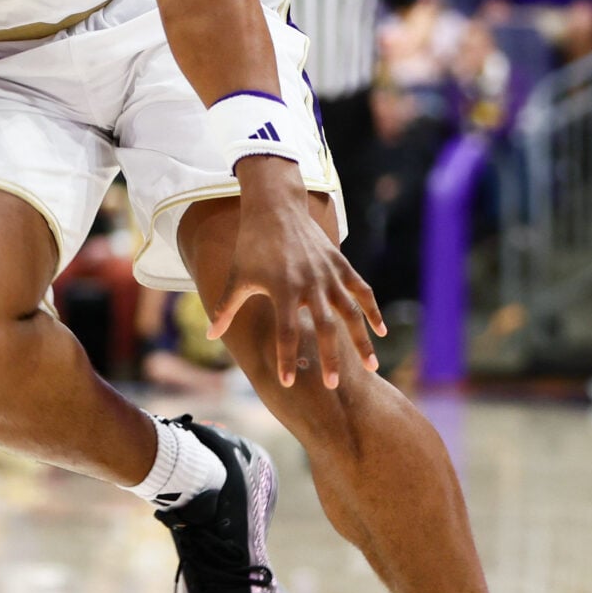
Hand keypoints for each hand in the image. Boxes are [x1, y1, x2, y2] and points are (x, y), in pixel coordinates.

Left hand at [208, 161, 385, 388]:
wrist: (275, 206)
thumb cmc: (252, 244)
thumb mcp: (237, 276)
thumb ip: (226, 308)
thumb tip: (210, 336)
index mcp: (283, 288)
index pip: (286, 331)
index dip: (286, 357)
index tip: (288, 381)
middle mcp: (309, 283)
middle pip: (324, 326)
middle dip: (330, 358)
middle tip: (332, 386)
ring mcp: (328, 273)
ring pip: (350, 312)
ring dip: (361, 340)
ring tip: (371, 367)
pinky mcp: (340, 264)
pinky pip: (361, 290)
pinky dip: (372, 310)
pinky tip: (381, 331)